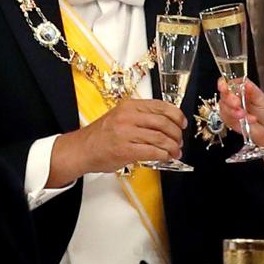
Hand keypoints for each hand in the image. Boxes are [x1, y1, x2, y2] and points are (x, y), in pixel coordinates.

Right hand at [50, 98, 185, 181]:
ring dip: (172, 147)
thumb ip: (141, 117)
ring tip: (175, 152)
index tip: (182, 123)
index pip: (160, 106)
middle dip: (176, 134)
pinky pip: (152, 151)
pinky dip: (163, 155)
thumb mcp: (120, 117)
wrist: (81, 149)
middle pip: (163, 122)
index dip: (176, 115)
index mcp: (129, 106)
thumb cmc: (101, 136)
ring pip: (160, 138)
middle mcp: (128, 117)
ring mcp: (126, 133)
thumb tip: (166, 124)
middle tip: (179, 141)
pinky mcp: (125, 150)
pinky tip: (165, 157)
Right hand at [217, 77, 263, 148]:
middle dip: (228, 99)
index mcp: (244, 90)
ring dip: (232, 111)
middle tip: (236, 104)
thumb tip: (245, 82)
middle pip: (224, 94)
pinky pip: (225, 118)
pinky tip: (244, 120)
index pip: (230, 83)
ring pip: (222, 107)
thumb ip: (252, 92)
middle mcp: (236, 98)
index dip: (224, 84)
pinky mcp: (230, 121)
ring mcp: (232, 110)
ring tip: (244, 115)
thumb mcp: (263, 100)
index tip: (223, 87)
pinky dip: (234, 120)